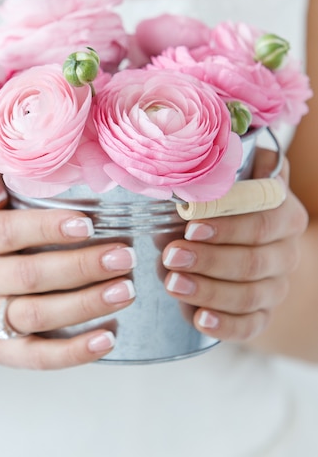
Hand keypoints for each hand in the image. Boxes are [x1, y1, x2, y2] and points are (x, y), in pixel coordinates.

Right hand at [0, 178, 135, 369]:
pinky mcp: (0, 351)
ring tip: (127, 291)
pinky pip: (37, 357)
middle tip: (125, 257)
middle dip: (81, 267)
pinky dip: (74, 352)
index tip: (89, 224)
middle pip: (28, 276)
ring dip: (86, 305)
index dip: (47, 228)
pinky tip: (109, 338)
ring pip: (37, 316)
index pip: (6, 232)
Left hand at [162, 149, 308, 341]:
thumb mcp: (235, 186)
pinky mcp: (262, 316)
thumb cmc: (231, 212)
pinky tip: (199, 318)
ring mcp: (275, 287)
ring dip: (209, 290)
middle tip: (170, 255)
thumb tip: (226, 130)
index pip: (263, 221)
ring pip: (250, 295)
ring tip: (173, 284)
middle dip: (209, 259)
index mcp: (283, 215)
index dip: (228, 224)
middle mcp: (285, 252)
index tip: (190, 223)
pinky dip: (225, 325)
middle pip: (253, 260)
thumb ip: (233, 167)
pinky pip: (250, 326)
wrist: (253, 254)